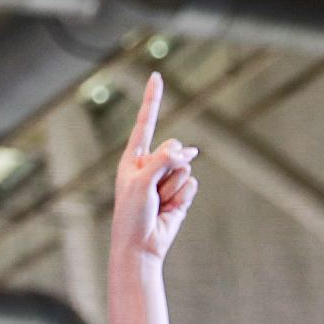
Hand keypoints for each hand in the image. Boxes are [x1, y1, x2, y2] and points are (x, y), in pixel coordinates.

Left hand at [110, 73, 198, 262]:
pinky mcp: (180, 193)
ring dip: (173, 188)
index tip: (156, 76)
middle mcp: (150, 164)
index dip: (152, 99)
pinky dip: (182, 198)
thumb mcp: (141, 182)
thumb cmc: (132, 215)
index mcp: (133, 158)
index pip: (145, 122)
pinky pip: (192, 184)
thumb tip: (186, 152)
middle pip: (174, 147)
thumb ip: (162, 160)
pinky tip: (168, 210)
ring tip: (157, 203)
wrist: (141, 246)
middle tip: (151, 192)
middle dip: (168, 168)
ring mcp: (167, 178)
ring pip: (185, 167)